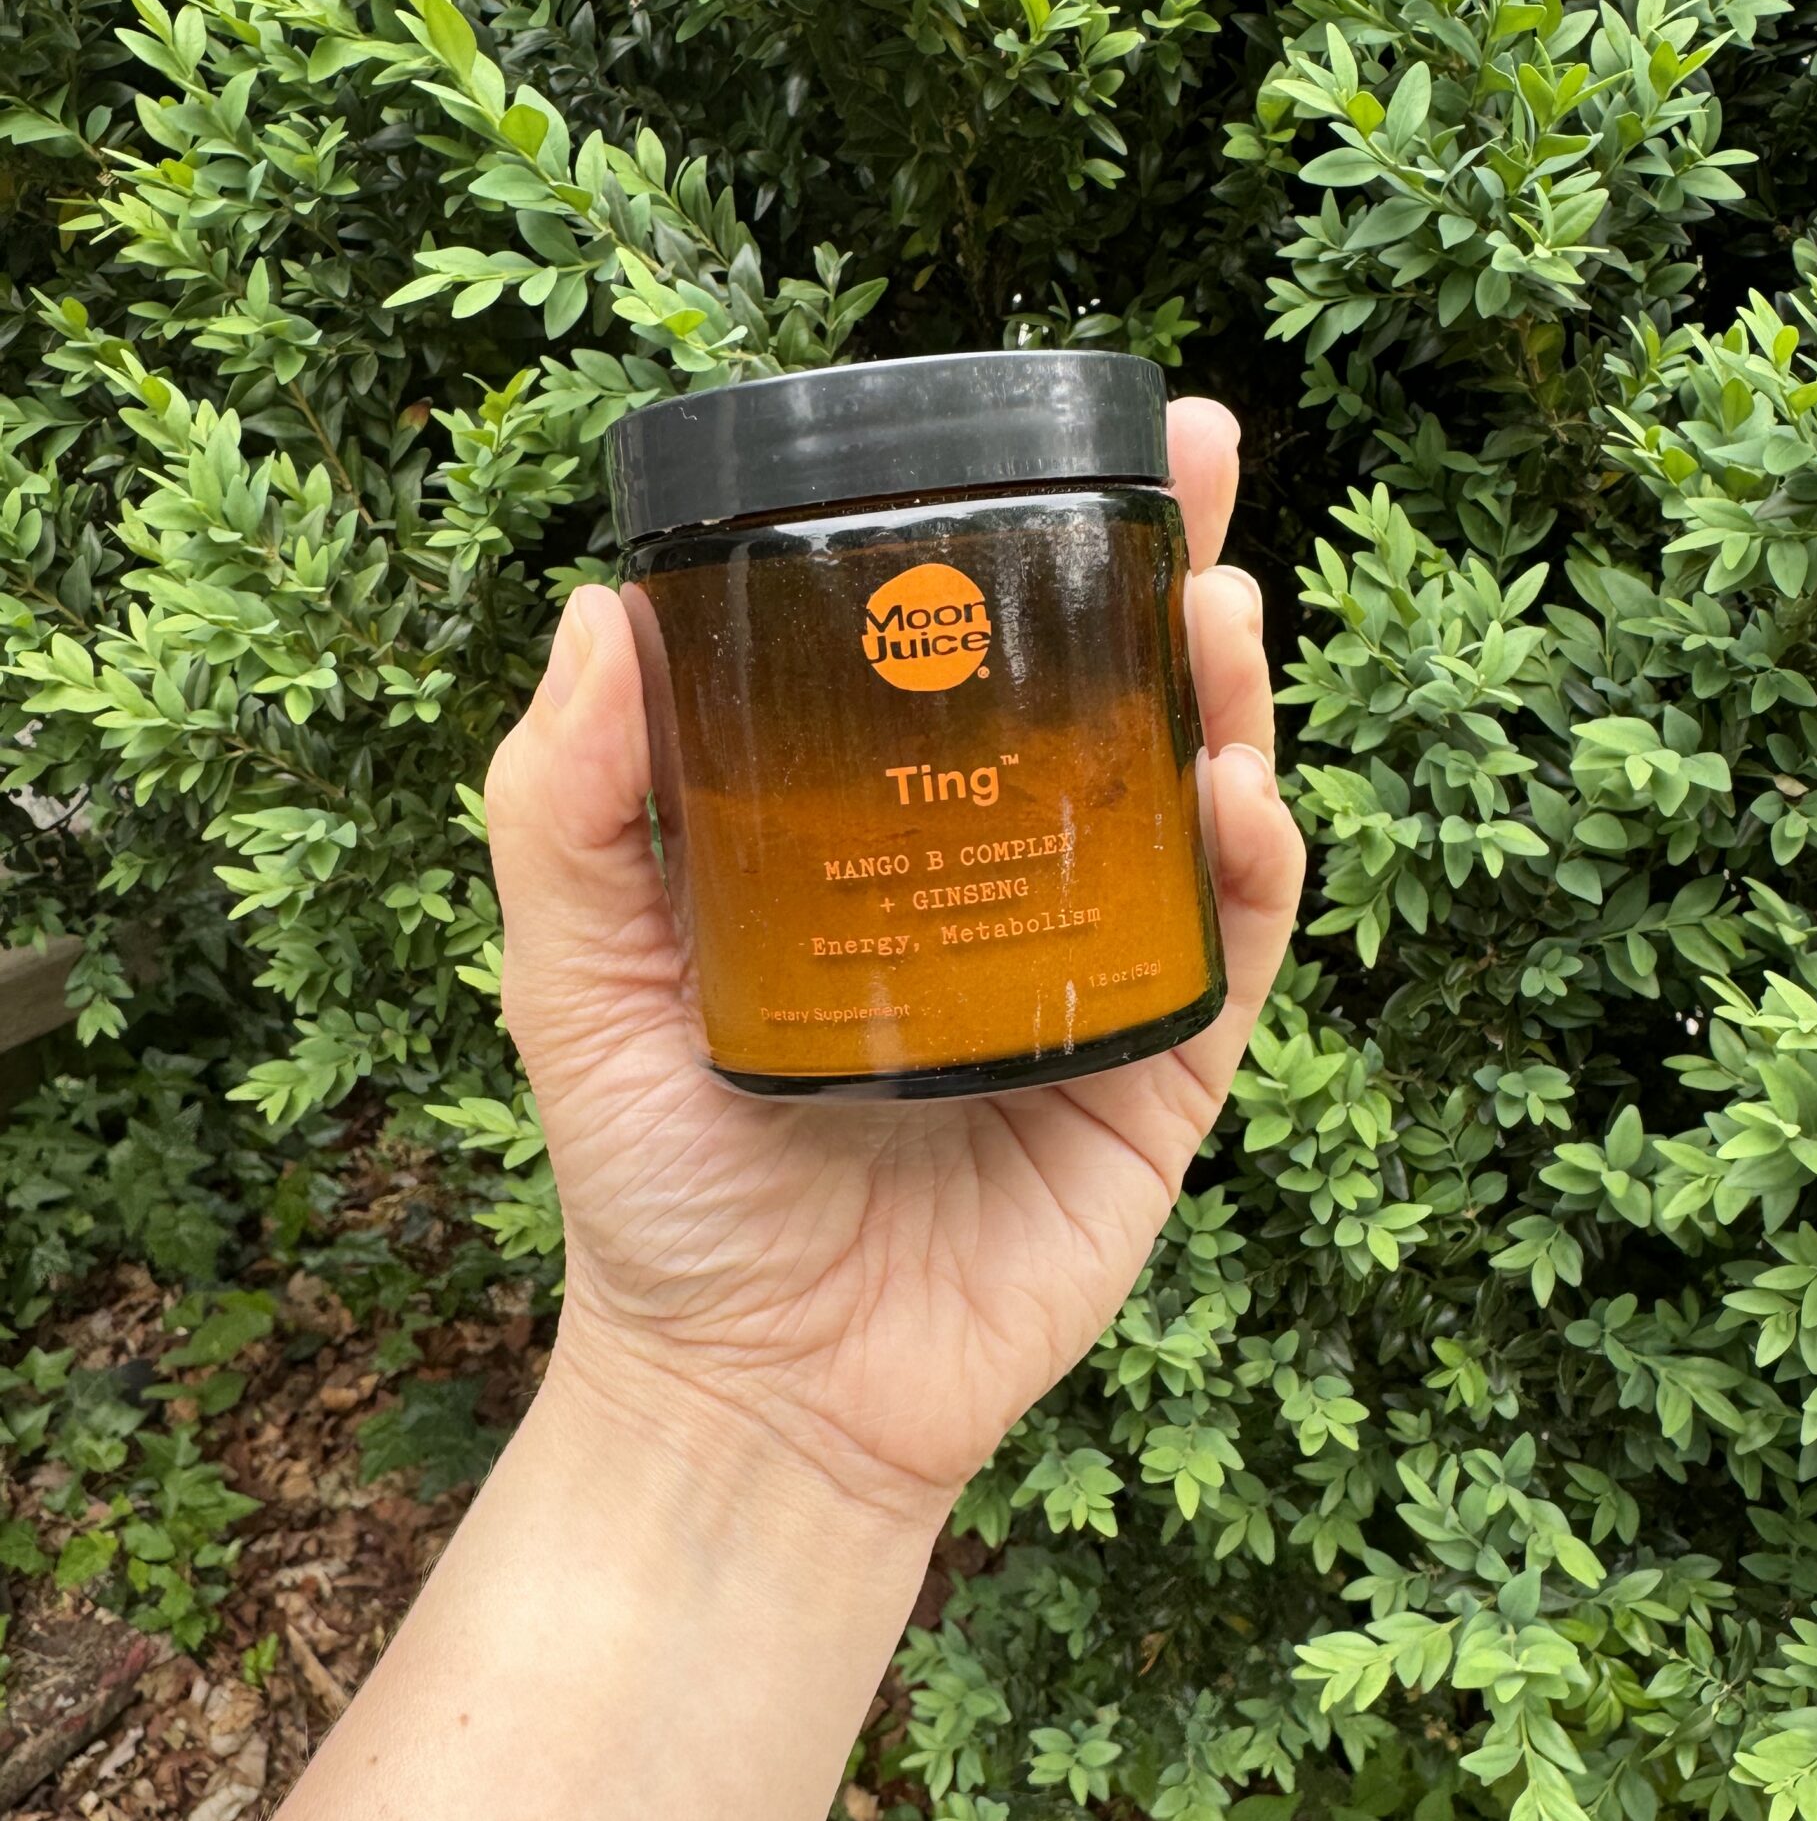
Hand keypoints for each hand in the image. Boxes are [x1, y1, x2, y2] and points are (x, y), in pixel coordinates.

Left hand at [484, 398, 1304, 1523]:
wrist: (756, 1388)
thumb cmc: (657, 1190)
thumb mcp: (570, 977)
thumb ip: (563, 806)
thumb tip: (600, 609)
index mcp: (870, 845)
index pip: (953, 665)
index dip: (1000, 545)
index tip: (1023, 433)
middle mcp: (993, 887)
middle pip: (1102, 698)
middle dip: (1162, 567)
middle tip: (1196, 457)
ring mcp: (1088, 976)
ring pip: (1190, 799)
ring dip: (1223, 689)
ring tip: (1213, 601)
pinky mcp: (1158, 1080)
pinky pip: (1230, 949)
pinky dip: (1249, 861)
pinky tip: (1232, 786)